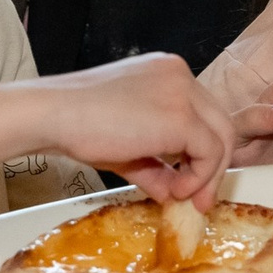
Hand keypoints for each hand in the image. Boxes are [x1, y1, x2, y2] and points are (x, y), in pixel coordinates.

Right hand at [41, 53, 237, 208]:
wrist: (50, 114)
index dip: (201, 151)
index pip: (202, 113)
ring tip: (185, 198)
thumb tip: (173, 192)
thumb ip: (156, 165)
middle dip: (213, 166)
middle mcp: (181, 75)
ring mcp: (183, 93)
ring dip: (208, 175)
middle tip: (198, 199)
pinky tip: (176, 191)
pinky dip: (199, 177)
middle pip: (219, 123)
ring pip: (221, 137)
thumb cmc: (78, 124)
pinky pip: (209, 151)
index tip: (189, 181)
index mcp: (168, 73)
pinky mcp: (181, 116)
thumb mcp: (127, 146)